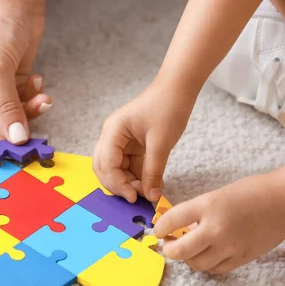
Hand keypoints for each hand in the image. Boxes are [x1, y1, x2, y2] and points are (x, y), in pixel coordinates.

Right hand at [0, 0, 51, 148]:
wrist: (18, 1)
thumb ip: (7, 108)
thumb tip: (17, 139)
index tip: (11, 150)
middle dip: (15, 125)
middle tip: (35, 134)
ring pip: (11, 118)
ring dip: (29, 111)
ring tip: (42, 97)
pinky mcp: (12, 85)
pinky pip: (23, 105)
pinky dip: (33, 98)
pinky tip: (38, 82)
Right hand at [92, 86, 191, 202]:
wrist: (179, 87)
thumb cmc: (168, 106)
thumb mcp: (161, 143)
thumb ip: (153, 172)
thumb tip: (150, 197)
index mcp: (112, 132)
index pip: (106, 165)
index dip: (118, 184)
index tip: (134, 198)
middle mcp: (111, 137)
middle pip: (105, 169)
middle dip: (119, 186)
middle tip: (138, 198)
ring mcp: (120, 141)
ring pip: (117, 170)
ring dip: (130, 183)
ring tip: (149, 191)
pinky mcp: (132, 145)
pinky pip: (129, 166)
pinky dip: (138, 177)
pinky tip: (153, 183)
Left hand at [154, 175, 284, 273]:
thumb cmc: (251, 192)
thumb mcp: (216, 195)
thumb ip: (196, 213)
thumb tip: (177, 229)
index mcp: (208, 206)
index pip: (171, 221)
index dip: (160, 228)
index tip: (159, 230)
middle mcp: (216, 229)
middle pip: (179, 251)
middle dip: (169, 249)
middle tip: (168, 244)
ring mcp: (230, 247)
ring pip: (195, 264)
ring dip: (188, 258)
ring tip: (189, 248)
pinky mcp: (241, 259)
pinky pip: (214, 269)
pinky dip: (206, 263)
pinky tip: (208, 253)